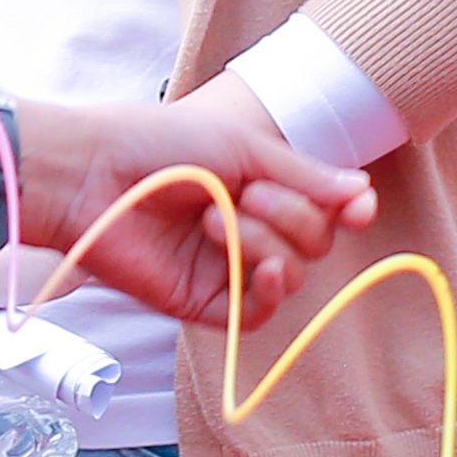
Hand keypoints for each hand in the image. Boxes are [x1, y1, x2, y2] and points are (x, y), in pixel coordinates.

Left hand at [12, 87, 369, 328]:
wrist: (93, 172)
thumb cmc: (156, 144)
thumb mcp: (241, 146)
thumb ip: (303, 175)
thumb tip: (362, 193)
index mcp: (259, 187)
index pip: (325, 210)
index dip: (348, 210)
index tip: (358, 207)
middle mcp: (248, 229)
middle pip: (315, 243)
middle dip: (292, 216)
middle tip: (247, 193)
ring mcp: (224, 267)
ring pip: (292, 275)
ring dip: (266, 243)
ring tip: (216, 218)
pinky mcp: (199, 301)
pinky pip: (255, 313)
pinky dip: (269, 291)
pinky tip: (262, 269)